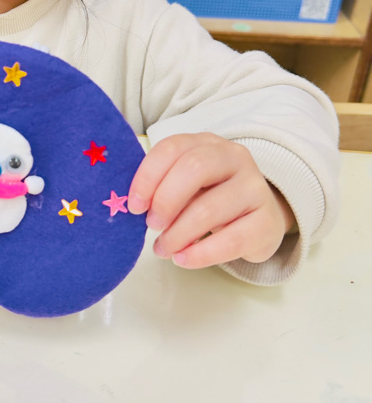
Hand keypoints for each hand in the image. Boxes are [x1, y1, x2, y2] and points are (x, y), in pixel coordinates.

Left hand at [127, 133, 294, 269]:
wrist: (259, 219)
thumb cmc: (212, 197)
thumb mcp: (188, 184)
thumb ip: (163, 186)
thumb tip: (135, 206)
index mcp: (207, 143)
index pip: (173, 148)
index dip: (148, 176)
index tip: (135, 206)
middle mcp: (235, 158)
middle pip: (194, 168)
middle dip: (165, 200)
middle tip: (151, 226)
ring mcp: (255, 188)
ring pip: (209, 208)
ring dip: (178, 234)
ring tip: (163, 249)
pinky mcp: (267, 222)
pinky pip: (231, 240)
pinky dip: (201, 254)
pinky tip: (183, 259)